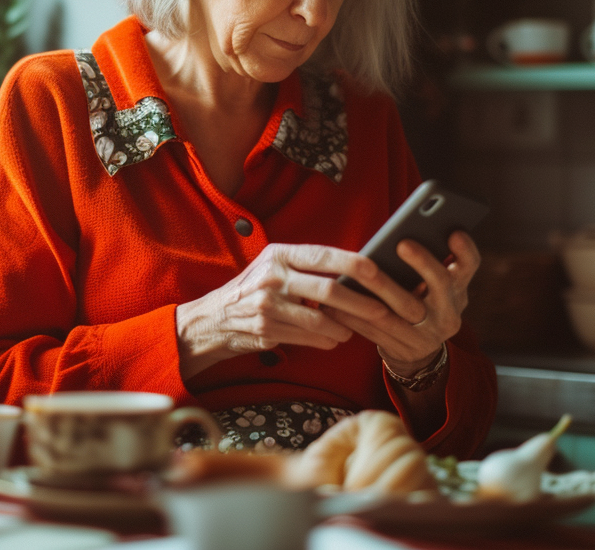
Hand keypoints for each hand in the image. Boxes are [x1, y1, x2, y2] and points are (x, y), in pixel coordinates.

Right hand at [175, 244, 391, 377]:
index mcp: (279, 254)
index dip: (353, 263)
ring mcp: (268, 304)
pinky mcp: (266, 329)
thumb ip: (305, 266)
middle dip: (360, 302)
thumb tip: (353, 269)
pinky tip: (334, 340)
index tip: (377, 272)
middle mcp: (272, 276)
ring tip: (353, 330)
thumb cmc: (253, 289)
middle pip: (328, 289)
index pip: (323, 255)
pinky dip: (326, 340)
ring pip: (320, 318)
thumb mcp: (273, 266)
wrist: (213, 319)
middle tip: (381, 310)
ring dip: (344, 327)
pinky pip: (307, 336)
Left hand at [324, 231, 479, 377]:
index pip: (469, 266)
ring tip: (358, 270)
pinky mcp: (405, 349)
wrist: (417, 352)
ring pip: (404, 308)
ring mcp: (429, 334)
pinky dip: (356, 315)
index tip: (454, 232)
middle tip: (403, 243)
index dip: (465, 250)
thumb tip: (400, 233)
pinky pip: (378, 330)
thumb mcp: (431, 286)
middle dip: (424, 263)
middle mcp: (449, 313)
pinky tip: (337, 302)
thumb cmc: (418, 302)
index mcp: (458, 290)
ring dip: (380, 287)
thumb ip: (424, 265)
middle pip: (442, 285)